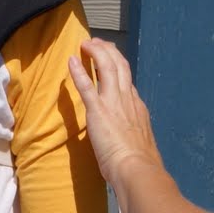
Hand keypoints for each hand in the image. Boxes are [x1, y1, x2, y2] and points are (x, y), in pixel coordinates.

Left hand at [68, 37, 163, 190]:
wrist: (137, 169)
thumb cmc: (139, 165)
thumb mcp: (141, 145)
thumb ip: (135, 138)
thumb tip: (134, 144)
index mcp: (138, 108)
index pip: (128, 81)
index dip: (119, 67)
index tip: (111, 61)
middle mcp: (128, 100)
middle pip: (121, 66)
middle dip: (109, 51)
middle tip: (98, 43)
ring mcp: (114, 103)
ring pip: (107, 67)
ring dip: (96, 52)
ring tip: (86, 43)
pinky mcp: (98, 111)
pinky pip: (86, 86)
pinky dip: (79, 72)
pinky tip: (72, 60)